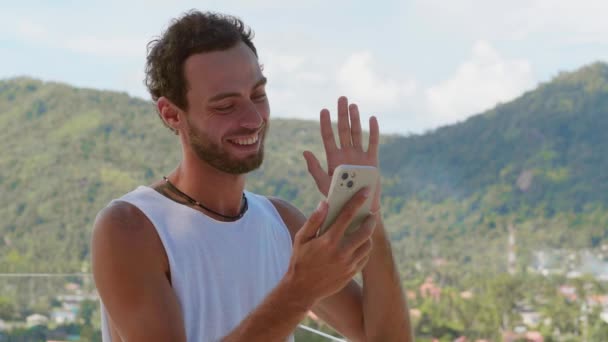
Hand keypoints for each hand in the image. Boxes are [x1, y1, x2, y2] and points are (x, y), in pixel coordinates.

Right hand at [285, 188, 375, 305]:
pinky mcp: (352, 272)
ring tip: (364, 229)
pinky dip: (365, 248)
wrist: (302, 289)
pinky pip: (365, 257)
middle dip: (370, 219)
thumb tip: (325, 203)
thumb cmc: (300, 259)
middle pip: (365, 230)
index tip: (366, 191)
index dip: (358, 200)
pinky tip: (360, 243)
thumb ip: (314, 220)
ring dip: (368, 234)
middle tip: (370, 214)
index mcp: (328, 240)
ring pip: (368, 244)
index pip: (347, 215)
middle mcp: (341, 252)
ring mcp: (348, 264)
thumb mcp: (301, 238)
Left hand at [303, 96, 380, 210]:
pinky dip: (373, 131)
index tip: (324, 110)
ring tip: (352, 105)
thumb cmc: (338, 198)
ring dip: (355, 119)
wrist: (357, 208)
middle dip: (342, 114)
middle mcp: (346, 153)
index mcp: (333, 158)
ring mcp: (359, 156)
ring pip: (357, 133)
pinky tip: (371, 119)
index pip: (328, 137)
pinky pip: (373, 143)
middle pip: (343, 130)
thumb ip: (315, 169)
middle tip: (341, 98)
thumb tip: (305, 152)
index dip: (326, 123)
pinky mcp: (372, 161)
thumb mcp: (324, 184)